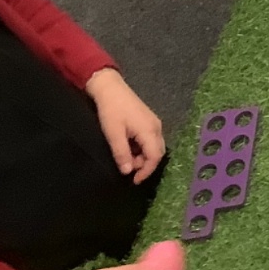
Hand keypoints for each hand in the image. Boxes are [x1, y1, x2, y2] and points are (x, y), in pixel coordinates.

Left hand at [86, 68, 164, 183]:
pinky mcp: (148, 121)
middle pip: (158, 152)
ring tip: (126, 158)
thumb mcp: (114, 134)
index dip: (146, 171)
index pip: (155, 156)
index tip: (133, 181)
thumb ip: (122, 153)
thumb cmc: (112, 110)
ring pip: (155, 146)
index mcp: (150, 130)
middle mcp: (156, 127)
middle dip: (145, 165)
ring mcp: (154, 123)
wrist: (110, 88)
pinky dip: (142, 149)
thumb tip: (128, 171)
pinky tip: (129, 148)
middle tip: (128, 170)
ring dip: (142, 156)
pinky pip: (151, 140)